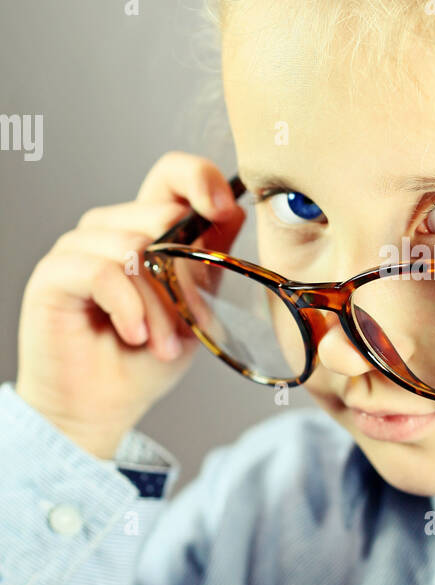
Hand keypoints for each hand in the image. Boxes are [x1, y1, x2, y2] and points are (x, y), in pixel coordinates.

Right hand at [15, 152, 243, 459]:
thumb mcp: (195, 309)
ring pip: (134, 248)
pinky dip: (128, 308)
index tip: (224, 206)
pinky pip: (102, 272)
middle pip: (161, 215)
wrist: (102, 409)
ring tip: (161, 344)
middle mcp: (107, 230)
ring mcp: (77, 249)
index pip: (170, 175)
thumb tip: (233, 212)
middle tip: (186, 324)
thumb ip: (209, 261)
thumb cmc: (143, 363)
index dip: (200, 178)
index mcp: (144, 230)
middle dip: (184, 278)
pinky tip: (134, 335)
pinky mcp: (53, 275)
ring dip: (158, 306)